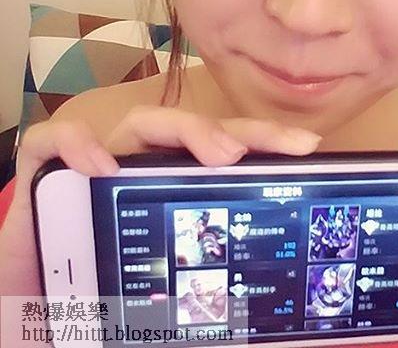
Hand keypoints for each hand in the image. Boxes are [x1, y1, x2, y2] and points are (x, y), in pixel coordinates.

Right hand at [0, 105, 320, 295]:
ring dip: (186, 131)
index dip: (266, 142)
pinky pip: (58, 140)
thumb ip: (212, 294)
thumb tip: (270, 328)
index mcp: (177, 183)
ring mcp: (100, 159)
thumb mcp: (172, 290)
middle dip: (242, 133)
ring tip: (220, 156)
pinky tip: (99, 165)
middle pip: (199, 130)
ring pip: (144, 123)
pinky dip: (78, 144)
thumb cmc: (107, 287)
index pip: (227, 150)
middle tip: (281, 149)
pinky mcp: (48, 166)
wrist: (38, 292)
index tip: (306, 148)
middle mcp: (145, 163)